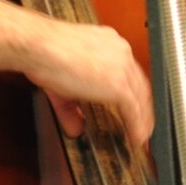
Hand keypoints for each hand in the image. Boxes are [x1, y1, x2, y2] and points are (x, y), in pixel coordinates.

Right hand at [21, 14, 155, 146]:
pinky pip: (134, 110)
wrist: (41, 47)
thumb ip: (72, 108)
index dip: (133, 92)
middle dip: (143, 106)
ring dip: (145, 120)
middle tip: (143, 124)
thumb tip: (76, 127)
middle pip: (140, 85)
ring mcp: (122, 69)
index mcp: (110, 45)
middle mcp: (121, 53)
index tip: (131, 105)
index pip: (129, 72)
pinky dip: (138, 127)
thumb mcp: (61, 85)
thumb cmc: (46, 54)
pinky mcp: (118, 85)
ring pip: (142, 98)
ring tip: (143, 136)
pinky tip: (136, 139)